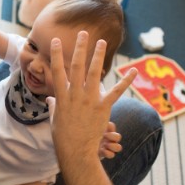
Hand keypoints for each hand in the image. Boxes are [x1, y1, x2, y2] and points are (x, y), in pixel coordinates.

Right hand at [47, 31, 136, 161]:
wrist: (76, 150)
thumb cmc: (62, 136)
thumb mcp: (54, 119)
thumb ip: (53, 106)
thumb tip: (51, 100)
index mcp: (62, 97)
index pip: (57, 72)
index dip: (55, 55)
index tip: (55, 41)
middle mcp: (75, 95)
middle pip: (77, 66)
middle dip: (79, 48)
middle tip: (83, 33)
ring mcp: (90, 100)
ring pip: (95, 73)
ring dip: (98, 56)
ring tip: (102, 42)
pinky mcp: (103, 107)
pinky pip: (116, 92)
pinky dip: (126, 82)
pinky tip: (133, 72)